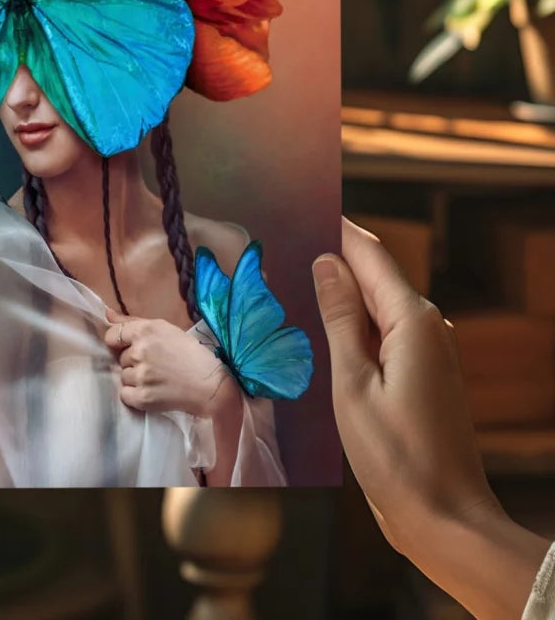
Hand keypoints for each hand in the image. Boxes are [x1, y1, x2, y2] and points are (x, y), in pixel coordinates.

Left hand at [103, 307, 237, 418]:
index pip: (112, 335)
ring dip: (135, 378)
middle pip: (121, 357)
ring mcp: (140, 376)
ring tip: (157, 379)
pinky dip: (135, 395)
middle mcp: (139, 351)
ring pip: (123, 376)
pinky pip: (125, 394)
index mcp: (145, 330)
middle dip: (133, 361)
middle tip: (155, 364)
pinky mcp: (142, 398)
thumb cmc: (191, 353)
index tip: (130, 348)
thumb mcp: (165, 329)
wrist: (211, 385)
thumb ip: (133, 321)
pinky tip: (152, 391)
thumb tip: (106, 314)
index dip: (119, 342)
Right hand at [313, 218, 548, 618]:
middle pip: (374, 274)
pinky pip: (382, 330)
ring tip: (289, 280)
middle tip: (281, 243)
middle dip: (332, 256)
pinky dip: (351, 321)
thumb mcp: (353, 384)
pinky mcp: (422, 373)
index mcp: (411, 322)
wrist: (444, 519)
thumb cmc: (395, 456)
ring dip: (339, 291)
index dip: (337, 228)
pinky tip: (319, 328)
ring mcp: (427, 351)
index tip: (300, 206)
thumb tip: (328, 262)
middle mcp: (426, 327)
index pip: (370, 254)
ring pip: (376, 303)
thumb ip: (339, 318)